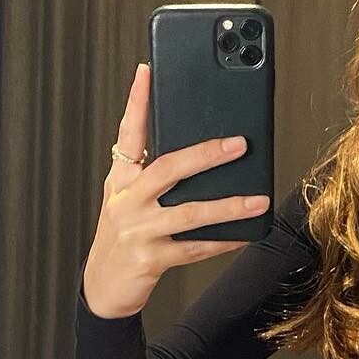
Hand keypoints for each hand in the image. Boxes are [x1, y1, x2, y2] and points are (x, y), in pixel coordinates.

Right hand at [81, 62, 269, 319]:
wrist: (102, 287)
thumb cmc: (123, 236)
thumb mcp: (128, 199)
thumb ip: (150, 173)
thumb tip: (200, 151)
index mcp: (121, 179)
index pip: (128, 133)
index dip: (137, 101)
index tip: (147, 70)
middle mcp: (126, 201)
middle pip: (167, 168)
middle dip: (206, 154)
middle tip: (239, 143)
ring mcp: (137, 230)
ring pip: (188, 212)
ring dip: (227, 206)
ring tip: (256, 199)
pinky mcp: (150, 259)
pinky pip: (194, 248)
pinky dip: (222, 241)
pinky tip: (244, 233)